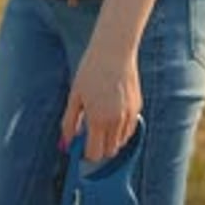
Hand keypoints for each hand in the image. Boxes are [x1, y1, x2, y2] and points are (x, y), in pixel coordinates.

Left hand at [60, 44, 141, 161]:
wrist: (114, 50)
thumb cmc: (91, 70)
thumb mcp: (75, 95)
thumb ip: (70, 121)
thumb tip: (67, 142)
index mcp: (98, 119)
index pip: (94, 154)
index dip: (85, 153)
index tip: (79, 146)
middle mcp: (116, 121)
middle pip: (109, 151)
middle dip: (98, 148)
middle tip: (88, 133)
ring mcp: (129, 115)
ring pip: (120, 143)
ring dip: (110, 140)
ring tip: (100, 120)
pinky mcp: (137, 108)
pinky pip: (129, 130)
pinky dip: (121, 130)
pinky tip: (111, 114)